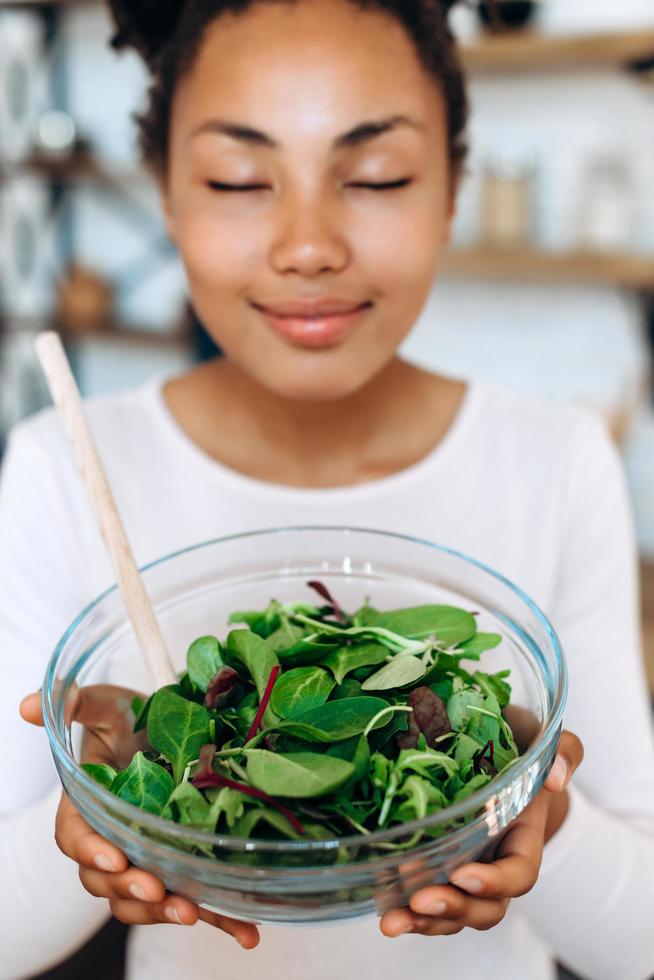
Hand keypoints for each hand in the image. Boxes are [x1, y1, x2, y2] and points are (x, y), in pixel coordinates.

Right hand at [20, 689, 259, 947]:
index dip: (90, 850)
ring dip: (166, 912)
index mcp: (87, 807)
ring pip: (144, 900)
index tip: (113, 856)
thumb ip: (76, 703)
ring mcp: (149, 858)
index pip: (75, 838)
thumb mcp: (107, 705)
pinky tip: (247, 934)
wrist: (167, 730)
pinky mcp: (184, 866)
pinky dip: (221, 920)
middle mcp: (114, 841)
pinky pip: (199, 901)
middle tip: (156, 890)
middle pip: (108, 881)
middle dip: (131, 889)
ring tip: (193, 912)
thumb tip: (29, 705)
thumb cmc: (128, 720)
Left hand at [380, 729, 583, 937]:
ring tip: (392, 921)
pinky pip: (425, 900)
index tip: (462, 874)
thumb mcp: (541, 739)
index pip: (518, 874)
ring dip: (423, 922)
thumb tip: (554, 779)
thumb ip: (564, 752)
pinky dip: (403, 909)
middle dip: (454, 910)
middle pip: (485, 908)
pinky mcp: (435, 865)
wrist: (494, 751)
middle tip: (420, 900)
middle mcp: (495, 862)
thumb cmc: (519, 744)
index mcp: (523, 836)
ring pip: (453, 913)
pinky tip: (381, 907)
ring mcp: (465, 869)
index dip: (493, 882)